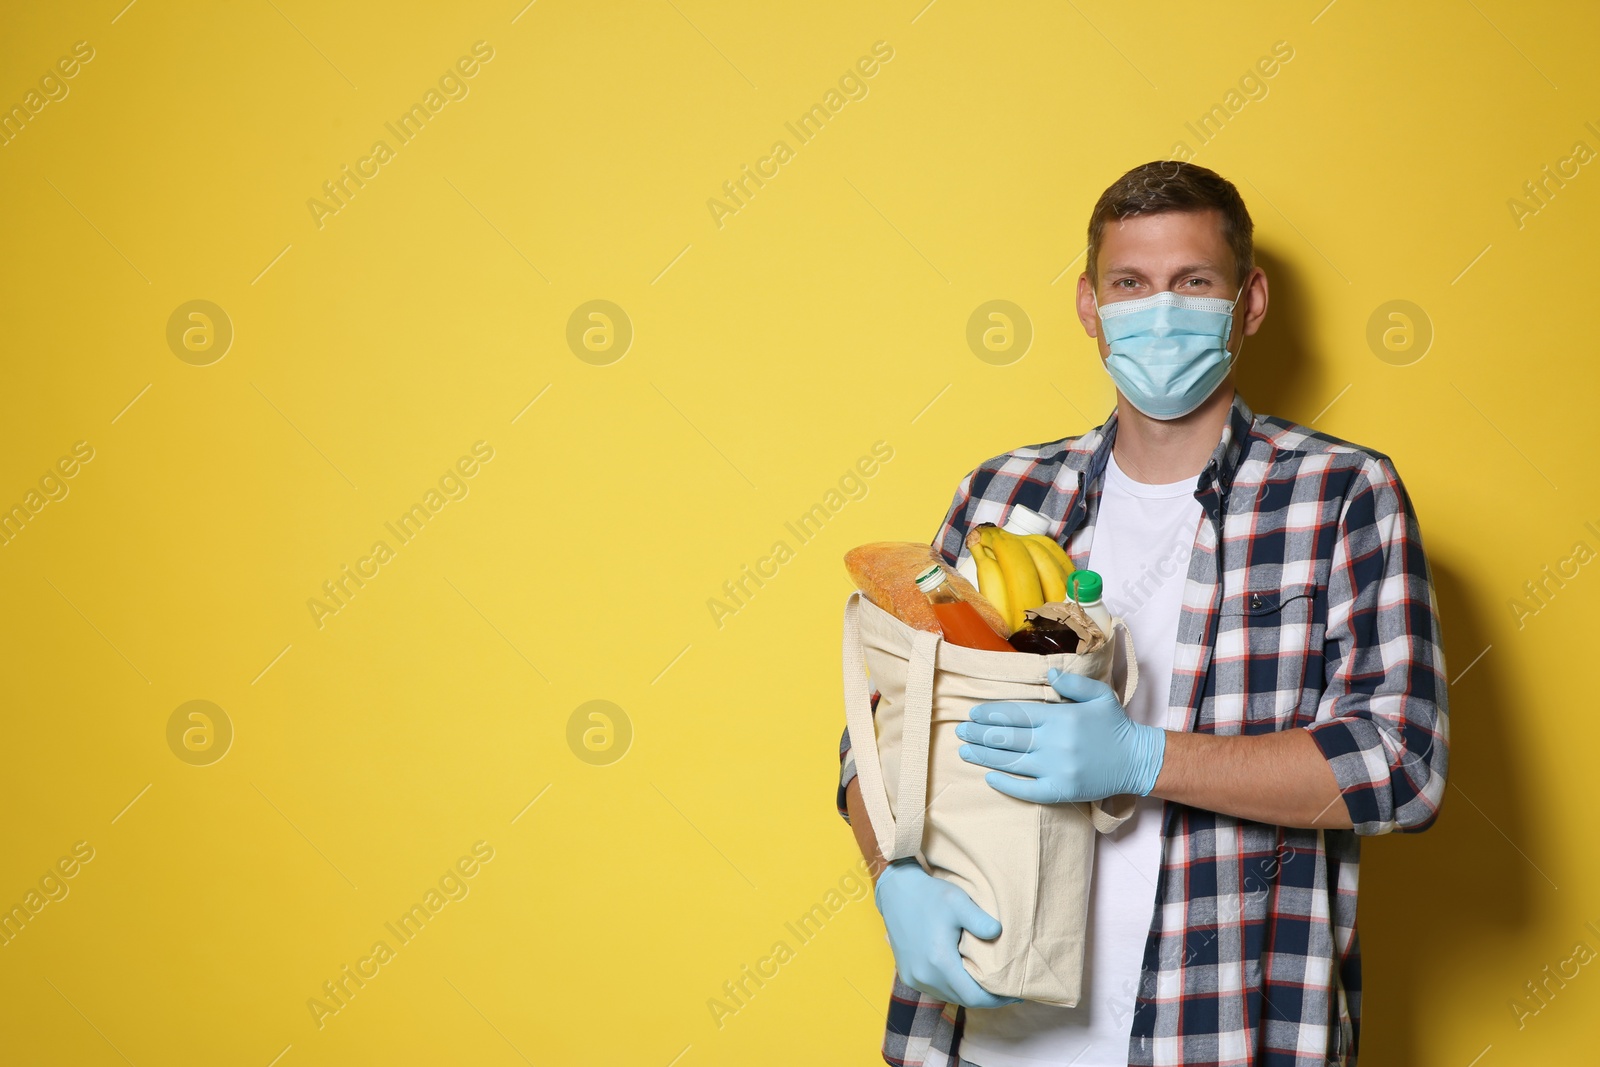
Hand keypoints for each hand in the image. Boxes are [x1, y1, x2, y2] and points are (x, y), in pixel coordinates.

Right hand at [873, 858, 1021, 1008]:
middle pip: (963, 1000)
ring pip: (949, 996)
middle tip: (1004, 988)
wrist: (896, 892)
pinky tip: (962, 975)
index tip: (1013, 994)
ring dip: (968, 993)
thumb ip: (979, 920)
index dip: (996, 1000)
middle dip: (985, 998)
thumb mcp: (958, 901)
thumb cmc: (930, 895)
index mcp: (939, 962)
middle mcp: (924, 976)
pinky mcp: (908, 975)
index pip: (974, 996)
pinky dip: (952, 988)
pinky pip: (936, 990)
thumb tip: (998, 934)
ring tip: (985, 982)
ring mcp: (914, 977)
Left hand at [956, 667, 1165, 802]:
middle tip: (961, 732)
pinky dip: (1006, 784)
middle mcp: (1054, 742)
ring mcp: (1056, 768)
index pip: (1016, 714)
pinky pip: (1027, 789)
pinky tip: (989, 777)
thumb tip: (1047, 674)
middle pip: (1008, 737)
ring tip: (965, 751)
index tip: (973, 714)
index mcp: (1060, 717)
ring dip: (985, 756)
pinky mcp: (1061, 790)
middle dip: (980, 734)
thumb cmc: (1115, 725)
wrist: (1137, 760)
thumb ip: (1072, 683)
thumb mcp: (1099, 695)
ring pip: (1011, 761)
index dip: (991, 714)